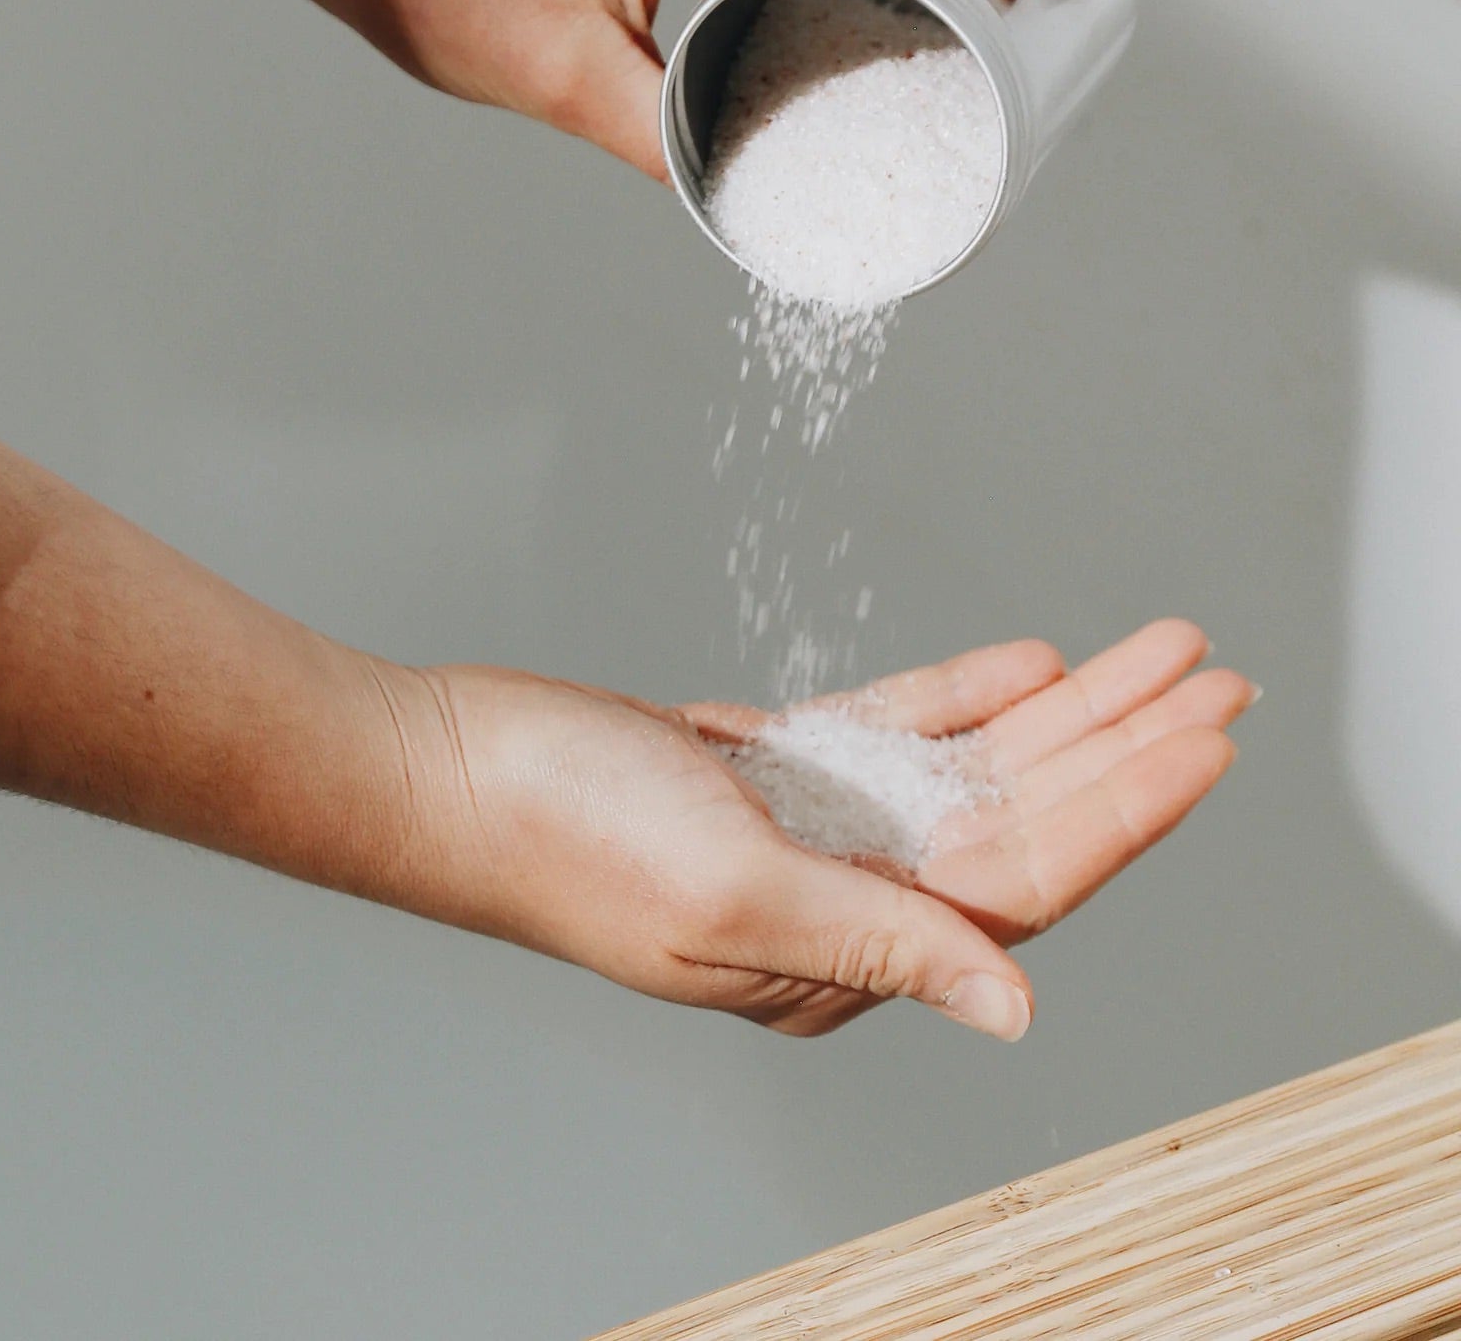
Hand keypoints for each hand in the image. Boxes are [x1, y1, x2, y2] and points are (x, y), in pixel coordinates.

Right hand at [408, 619, 1246, 1039]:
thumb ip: (879, 934)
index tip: (1203, 736)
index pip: (1022, 881)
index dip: (1123, 805)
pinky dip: (962, 696)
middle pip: (1018, 817)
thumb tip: (1015, 1006)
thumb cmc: (555, 837)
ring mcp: (804, 828)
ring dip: (1063, 712)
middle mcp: (838, 897)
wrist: (446, 765)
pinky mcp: (767, 768)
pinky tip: (1028, 664)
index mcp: (837, 951)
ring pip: (969, 767)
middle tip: (1214, 676)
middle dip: (1123, 746)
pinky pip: (894, 732)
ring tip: (1152, 654)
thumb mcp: (728, 891)